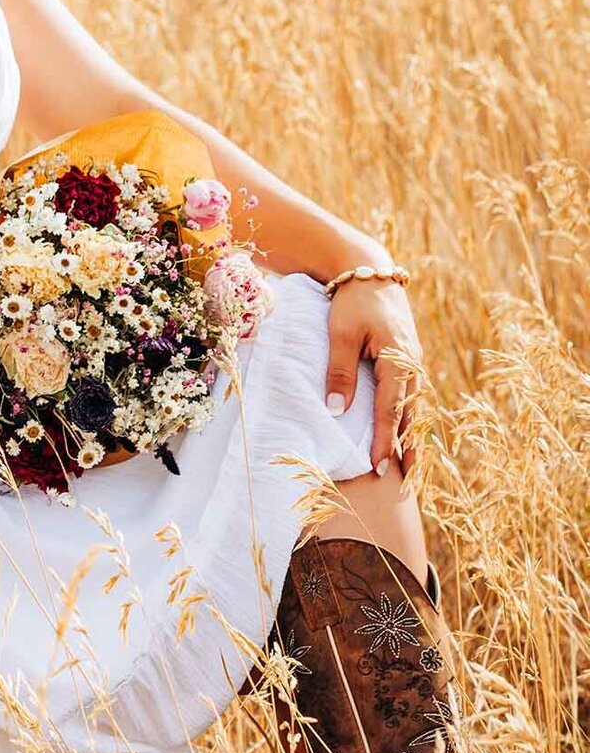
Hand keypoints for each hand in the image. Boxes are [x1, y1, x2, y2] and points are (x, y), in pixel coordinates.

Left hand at [324, 277, 422, 477]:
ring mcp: (413, 361)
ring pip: (414, 406)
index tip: (380, 467)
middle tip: (405, 481)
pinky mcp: (408, 358)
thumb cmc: (352, 301)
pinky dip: (409, 416)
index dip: (386, 440)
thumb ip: (340, 371)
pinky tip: (406, 432)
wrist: (369, 270)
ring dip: (412, 435)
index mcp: (398, 359)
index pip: (391, 410)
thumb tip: (337, 411)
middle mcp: (412, 364)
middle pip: (411, 414)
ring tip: (410, 466)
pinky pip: (412, 394)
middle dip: (408, 447)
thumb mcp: (341, 334)